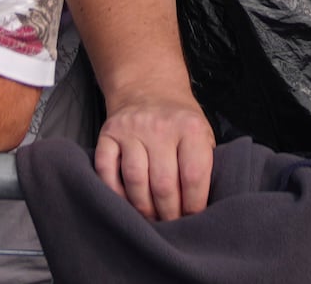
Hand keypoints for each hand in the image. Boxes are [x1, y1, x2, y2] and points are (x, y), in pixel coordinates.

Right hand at [93, 92, 215, 221]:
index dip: (194, 205)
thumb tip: (204, 206)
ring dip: (143, 208)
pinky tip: (125, 203)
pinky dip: (114, 192)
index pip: (194, 175)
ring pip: (135, 179)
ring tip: (151, 218)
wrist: (147, 87)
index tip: (193, 219)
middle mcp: (159, 126)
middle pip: (163, 184)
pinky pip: (106, 170)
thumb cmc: (180, 120)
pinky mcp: (108, 133)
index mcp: (190, 127)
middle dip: (169, 213)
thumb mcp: (202, 132)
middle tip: (171, 225)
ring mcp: (131, 129)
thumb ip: (203, 162)